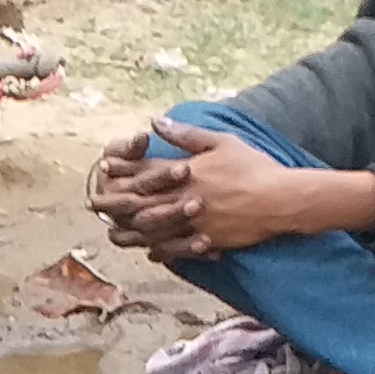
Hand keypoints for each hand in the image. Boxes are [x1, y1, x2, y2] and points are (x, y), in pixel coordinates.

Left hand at [87, 122, 369, 257]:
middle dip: (114, 204)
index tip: (104, 170)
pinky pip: (176, 249)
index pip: (145, 171)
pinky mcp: (205, 240)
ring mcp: (193, 222)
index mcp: (186, 172)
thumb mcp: (221, 142)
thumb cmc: (254, 167)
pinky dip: (160, 251)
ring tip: (112, 234)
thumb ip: (186, 134)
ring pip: (152, 230)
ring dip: (130, 232)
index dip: (122, 170)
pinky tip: (149, 252)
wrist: (280, 199)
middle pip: (140, 203)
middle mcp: (184, 198)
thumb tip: (155, 121)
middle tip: (94, 204)